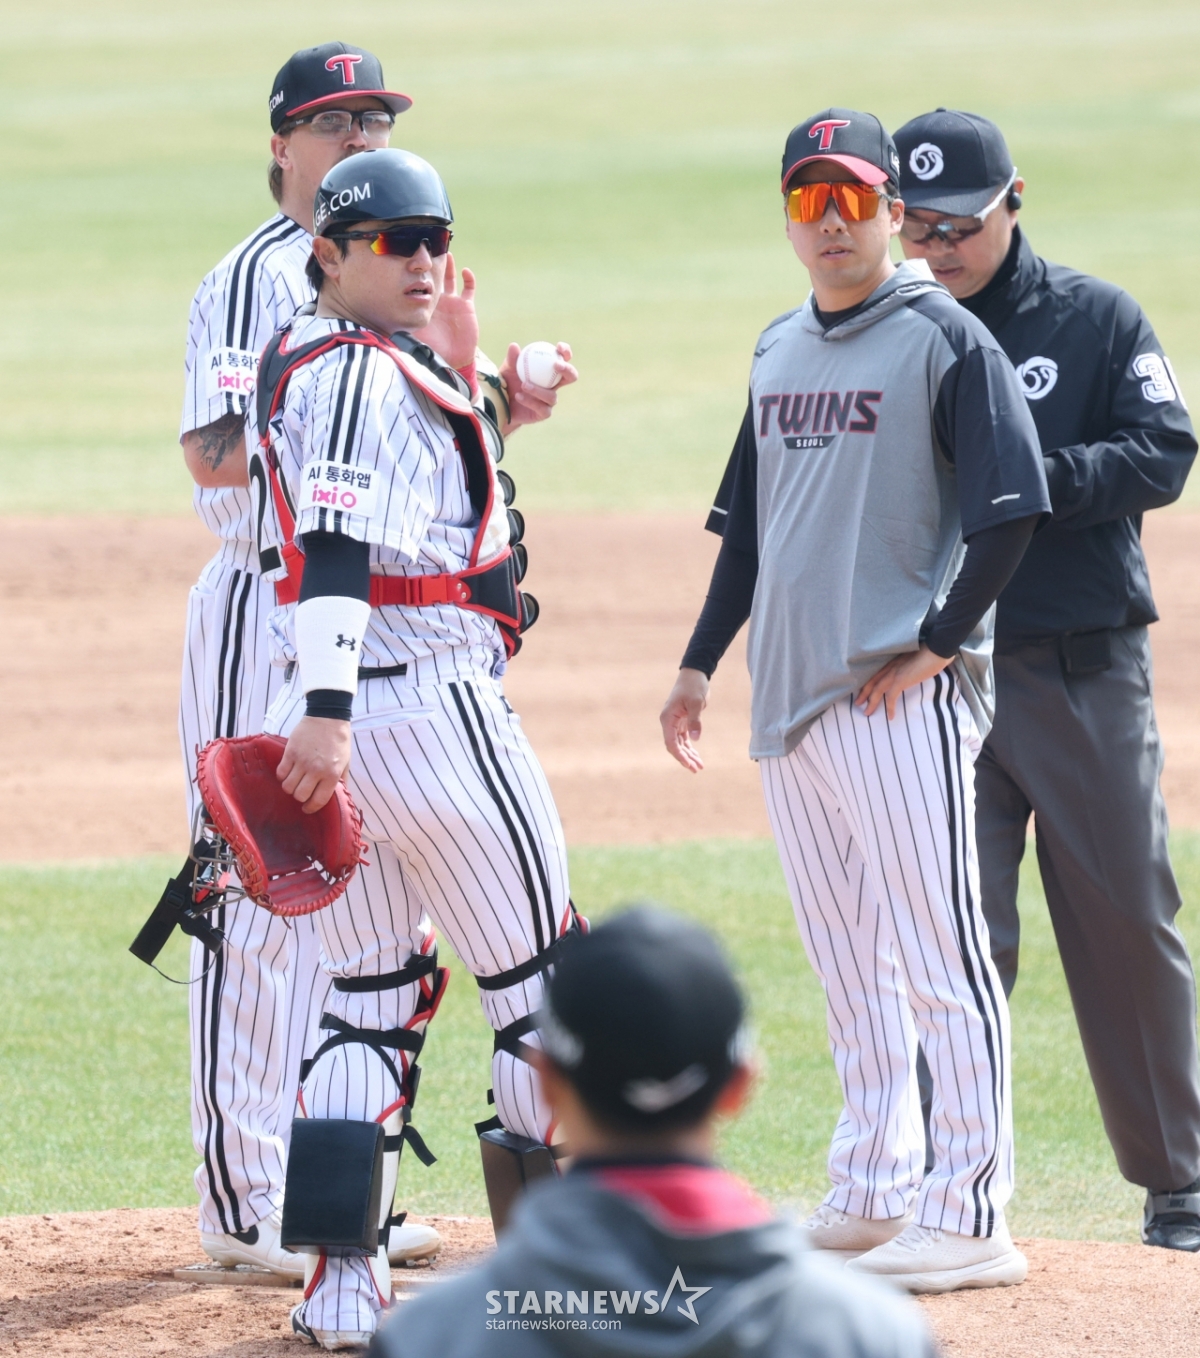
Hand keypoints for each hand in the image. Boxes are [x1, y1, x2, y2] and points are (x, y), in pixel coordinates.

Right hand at [276, 716, 352, 812]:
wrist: (328, 717)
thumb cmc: (338, 741)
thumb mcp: (346, 761)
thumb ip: (342, 780)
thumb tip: (340, 797)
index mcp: (332, 774)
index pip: (318, 800)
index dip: (311, 807)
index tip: (307, 808)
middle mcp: (316, 770)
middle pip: (300, 795)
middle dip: (299, 797)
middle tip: (301, 792)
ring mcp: (302, 761)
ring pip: (288, 786)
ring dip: (290, 787)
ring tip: (294, 782)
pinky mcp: (290, 752)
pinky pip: (281, 772)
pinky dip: (282, 776)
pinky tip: (287, 772)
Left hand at [410, 254, 478, 370]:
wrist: (453, 360)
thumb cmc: (433, 348)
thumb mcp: (413, 334)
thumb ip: (400, 326)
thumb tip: (381, 322)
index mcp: (424, 304)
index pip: (418, 284)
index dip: (416, 273)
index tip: (408, 257)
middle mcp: (438, 300)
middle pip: (434, 276)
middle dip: (432, 263)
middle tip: (428, 246)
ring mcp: (453, 302)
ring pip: (450, 277)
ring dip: (448, 265)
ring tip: (445, 252)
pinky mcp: (466, 306)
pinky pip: (469, 289)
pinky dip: (469, 279)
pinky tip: (465, 270)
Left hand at [499, 341, 577, 432]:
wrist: (502, 405)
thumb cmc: (508, 383)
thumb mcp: (508, 369)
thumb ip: (512, 359)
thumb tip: (514, 346)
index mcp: (549, 370)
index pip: (563, 358)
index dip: (565, 352)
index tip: (558, 347)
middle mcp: (553, 385)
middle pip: (571, 377)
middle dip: (567, 369)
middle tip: (556, 365)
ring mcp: (550, 400)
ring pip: (552, 396)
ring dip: (538, 390)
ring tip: (524, 385)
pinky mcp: (544, 413)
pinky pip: (541, 408)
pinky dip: (530, 401)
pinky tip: (519, 396)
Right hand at [660, 668, 709, 771]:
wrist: (694, 674)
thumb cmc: (694, 686)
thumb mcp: (696, 703)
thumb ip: (695, 721)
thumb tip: (695, 739)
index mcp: (668, 718)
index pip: (671, 742)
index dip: (679, 755)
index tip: (688, 764)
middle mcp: (669, 722)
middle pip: (675, 746)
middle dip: (685, 758)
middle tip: (697, 769)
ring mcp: (675, 723)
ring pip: (680, 744)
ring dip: (689, 755)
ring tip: (699, 767)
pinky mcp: (682, 722)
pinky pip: (684, 739)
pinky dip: (690, 748)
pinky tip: (697, 757)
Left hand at [855, 646, 953, 720]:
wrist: (937, 647)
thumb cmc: (931, 651)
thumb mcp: (915, 658)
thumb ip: (910, 665)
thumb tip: (913, 671)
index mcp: (892, 661)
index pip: (875, 673)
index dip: (868, 682)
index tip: (863, 690)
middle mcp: (890, 666)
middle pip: (871, 682)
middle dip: (863, 694)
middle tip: (857, 703)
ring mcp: (894, 672)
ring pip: (876, 690)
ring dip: (871, 703)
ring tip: (867, 713)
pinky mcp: (901, 679)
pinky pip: (891, 697)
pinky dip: (889, 707)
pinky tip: (890, 716)